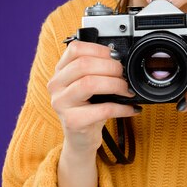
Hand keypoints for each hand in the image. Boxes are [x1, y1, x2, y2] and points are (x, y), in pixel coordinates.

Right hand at [47, 40, 137, 155]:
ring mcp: (61, 104)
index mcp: (60, 71)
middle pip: (83, 65)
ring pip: (89, 83)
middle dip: (111, 67)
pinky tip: (131, 108)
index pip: (75, 49)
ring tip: (127, 91)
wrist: (81, 138)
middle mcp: (56, 85)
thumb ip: (98, 69)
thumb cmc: (88, 108)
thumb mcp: (89, 85)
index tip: (116, 57)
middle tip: (124, 75)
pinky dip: (122, 108)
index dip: (99, 49)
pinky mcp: (73, 122)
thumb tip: (121, 60)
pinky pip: (102, 109)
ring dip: (115, 85)